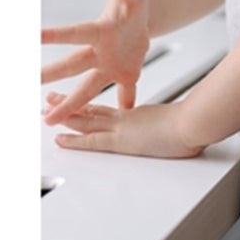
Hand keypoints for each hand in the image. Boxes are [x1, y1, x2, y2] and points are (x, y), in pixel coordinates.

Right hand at [41, 0, 150, 124]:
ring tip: (49, 119)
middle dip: (50, 76)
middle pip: (72, 66)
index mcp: (99, 31)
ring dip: (71, 104)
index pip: (74, 33)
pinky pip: (124, 94)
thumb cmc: (133, 7)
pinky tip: (113, 124)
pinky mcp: (126, 75)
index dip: (54, 36)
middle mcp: (99, 52)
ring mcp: (110, 67)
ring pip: (88, 88)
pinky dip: (123, 105)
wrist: (143, 20)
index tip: (32, 36)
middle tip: (29, 82)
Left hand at [45, 93, 202, 158]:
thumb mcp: (178, 120)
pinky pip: (91, 140)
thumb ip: (173, 122)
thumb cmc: (192, 121)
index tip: (76, 102)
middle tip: (50, 98)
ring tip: (46, 113)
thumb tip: (181, 123)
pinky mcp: (121, 140)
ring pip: (86, 121)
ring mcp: (121, 128)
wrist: (193, 121)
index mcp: (136, 114)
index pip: (106, 110)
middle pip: (91, 110)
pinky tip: (60, 140)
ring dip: (65, 117)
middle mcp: (125, 118)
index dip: (88, 106)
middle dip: (69, 105)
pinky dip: (74, 141)